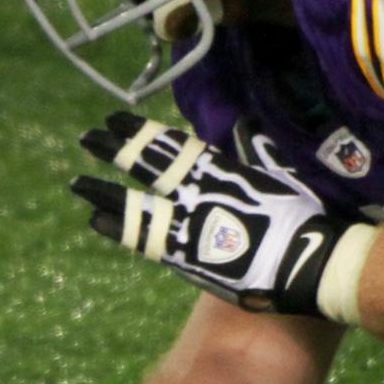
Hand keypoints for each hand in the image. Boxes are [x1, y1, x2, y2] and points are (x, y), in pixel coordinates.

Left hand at [72, 113, 365, 317]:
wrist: (306, 263)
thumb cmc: (301, 217)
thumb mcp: (276, 176)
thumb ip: (254, 153)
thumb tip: (246, 127)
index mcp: (217, 167)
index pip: (167, 143)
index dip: (138, 130)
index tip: (115, 119)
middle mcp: (195, 191)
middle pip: (143, 164)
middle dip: (113, 149)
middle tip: (87, 138)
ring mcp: (185, 223)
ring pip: (132, 202)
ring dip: (103, 191)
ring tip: (78, 183)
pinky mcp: (184, 257)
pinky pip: (142, 239)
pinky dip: (118, 228)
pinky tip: (95, 220)